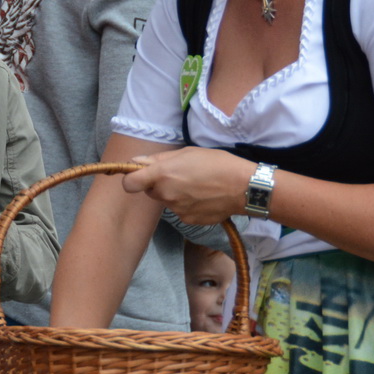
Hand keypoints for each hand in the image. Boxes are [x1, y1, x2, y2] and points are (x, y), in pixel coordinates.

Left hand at [124, 149, 248, 226]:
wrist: (243, 188)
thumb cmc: (217, 163)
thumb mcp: (187, 152)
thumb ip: (159, 159)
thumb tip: (137, 162)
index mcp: (163, 174)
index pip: (130, 183)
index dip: (132, 179)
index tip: (140, 175)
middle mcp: (166, 194)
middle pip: (151, 191)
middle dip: (159, 184)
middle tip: (180, 175)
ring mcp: (177, 210)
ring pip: (167, 201)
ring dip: (175, 194)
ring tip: (197, 185)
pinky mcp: (188, 220)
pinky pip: (180, 211)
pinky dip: (187, 204)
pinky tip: (203, 197)